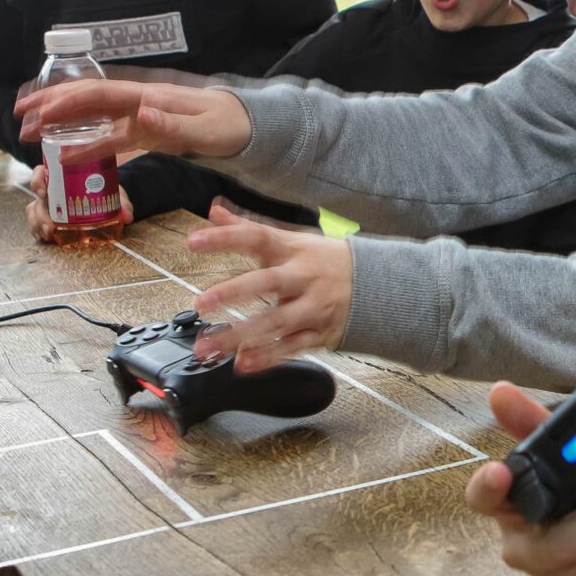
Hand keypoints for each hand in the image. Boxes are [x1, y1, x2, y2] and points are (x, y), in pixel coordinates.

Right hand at [12, 79, 252, 163]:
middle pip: (88, 100)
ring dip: (62, 123)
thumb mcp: (207, 131)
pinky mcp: (146, 131)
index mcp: (150, 98)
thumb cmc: (230, 127)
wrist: (250, 127)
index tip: (38, 111)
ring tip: (32, 134)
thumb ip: (174, 127)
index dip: (66, 101)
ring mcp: (141, 116)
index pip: (99, 94)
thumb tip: (141, 114)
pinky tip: (68, 153)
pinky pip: (108, 133)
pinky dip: (85, 140)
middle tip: (20, 119)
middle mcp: (140, 103)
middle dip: (52, 107)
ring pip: (93, 116)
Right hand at [24, 165, 132, 241]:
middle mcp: (52, 190)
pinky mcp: (48, 218)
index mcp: (63, 176)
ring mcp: (48, 205)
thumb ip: (121, 203)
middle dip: (40, 213)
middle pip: (37, 198)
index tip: (43, 192)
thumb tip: (127, 217)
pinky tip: (45, 238)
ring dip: (38, 224)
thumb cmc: (104, 192)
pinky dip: (38, 231)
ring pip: (33, 212)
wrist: (106, 202)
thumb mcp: (114, 194)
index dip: (38, 181)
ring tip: (49, 234)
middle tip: (50, 226)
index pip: (42, 172)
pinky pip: (36, 223)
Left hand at [183, 203, 352, 370]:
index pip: (256, 238)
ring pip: (274, 323)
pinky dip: (267, 357)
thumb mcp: (292, 240)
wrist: (382, 287)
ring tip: (208, 346)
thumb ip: (249, 227)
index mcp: (294, 250)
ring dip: (239, 336)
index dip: (225, 238)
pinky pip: (291, 348)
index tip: (193, 241)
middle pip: (267, 283)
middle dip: (233, 292)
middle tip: (202, 303)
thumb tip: (214, 211)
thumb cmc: (327, 261)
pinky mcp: (319, 333)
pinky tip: (243, 364)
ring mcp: (312, 307)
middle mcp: (303, 278)